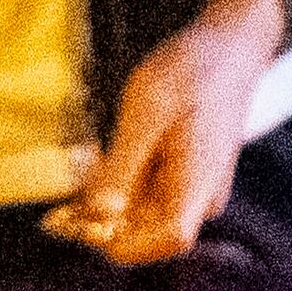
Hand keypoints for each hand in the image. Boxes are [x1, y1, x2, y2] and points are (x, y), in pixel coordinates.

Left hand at [52, 0, 291, 265]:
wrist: (228, 49)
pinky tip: (106, 163)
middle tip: (64, 200)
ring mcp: (197, 192)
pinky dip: (122, 191)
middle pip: (151, 235)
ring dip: (110, 206)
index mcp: (201, 182)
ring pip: (146, 220)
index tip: (78, 222)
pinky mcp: (188, 182)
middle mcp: (204, 198)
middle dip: (105, 223)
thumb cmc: (190, 72)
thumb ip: (123, 168)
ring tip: (87, 169)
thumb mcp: (146, 111)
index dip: (122, 241)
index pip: (168, 239)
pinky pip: (151, 201)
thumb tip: (98, 215)